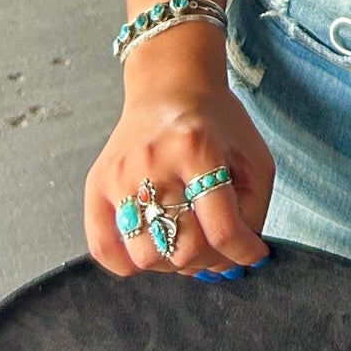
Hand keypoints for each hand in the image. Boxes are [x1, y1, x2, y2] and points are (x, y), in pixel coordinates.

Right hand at [84, 67, 273, 278]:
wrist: (170, 86)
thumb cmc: (217, 124)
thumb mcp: (253, 155)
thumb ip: (253, 210)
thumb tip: (240, 260)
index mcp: (198, 149)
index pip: (223, 229)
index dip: (244, 252)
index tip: (253, 253)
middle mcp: (154, 162)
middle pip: (183, 248)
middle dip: (210, 260)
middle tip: (218, 248)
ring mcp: (120, 175)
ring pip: (147, 256)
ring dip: (174, 263)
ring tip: (186, 242)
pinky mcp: (96, 184)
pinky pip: (104, 249)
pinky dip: (129, 264)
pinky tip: (152, 246)